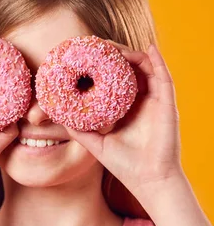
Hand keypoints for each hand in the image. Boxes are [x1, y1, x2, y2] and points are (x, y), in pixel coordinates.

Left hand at [65, 41, 183, 200]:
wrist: (148, 181)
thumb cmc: (126, 166)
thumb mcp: (96, 144)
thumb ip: (79, 130)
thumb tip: (58, 116)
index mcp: (127, 109)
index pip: (115, 80)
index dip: (102, 66)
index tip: (85, 55)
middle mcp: (142, 102)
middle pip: (129, 69)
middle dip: (113, 55)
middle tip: (95, 44)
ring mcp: (156, 102)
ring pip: (145, 68)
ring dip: (130, 54)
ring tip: (112, 47)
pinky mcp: (167, 105)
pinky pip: (164, 77)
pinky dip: (157, 61)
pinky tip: (147, 49)